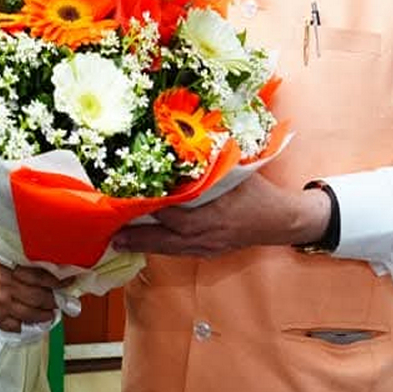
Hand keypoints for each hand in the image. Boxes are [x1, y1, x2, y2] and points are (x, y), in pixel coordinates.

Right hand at [0, 243, 58, 331]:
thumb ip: (5, 252)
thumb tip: (19, 250)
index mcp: (7, 270)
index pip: (40, 277)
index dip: (57, 281)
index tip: (67, 281)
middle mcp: (8, 290)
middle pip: (40, 298)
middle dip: (54, 300)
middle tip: (63, 300)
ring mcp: (1, 307)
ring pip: (31, 315)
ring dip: (44, 315)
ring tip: (51, 313)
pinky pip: (15, 326)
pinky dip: (26, 326)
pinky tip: (32, 324)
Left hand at [110, 175, 330, 257]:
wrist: (281, 221)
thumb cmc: (258, 192)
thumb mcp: (237, 171)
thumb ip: (212, 160)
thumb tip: (189, 138)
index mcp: (212, 214)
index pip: (173, 212)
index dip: (150, 208)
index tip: (127, 201)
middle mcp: (205, 235)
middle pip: (164, 239)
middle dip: (137, 237)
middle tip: (111, 234)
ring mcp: (207, 247)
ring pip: (169, 250)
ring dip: (143, 245)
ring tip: (117, 241)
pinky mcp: (208, 253)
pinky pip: (178, 253)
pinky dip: (160, 248)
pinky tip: (143, 244)